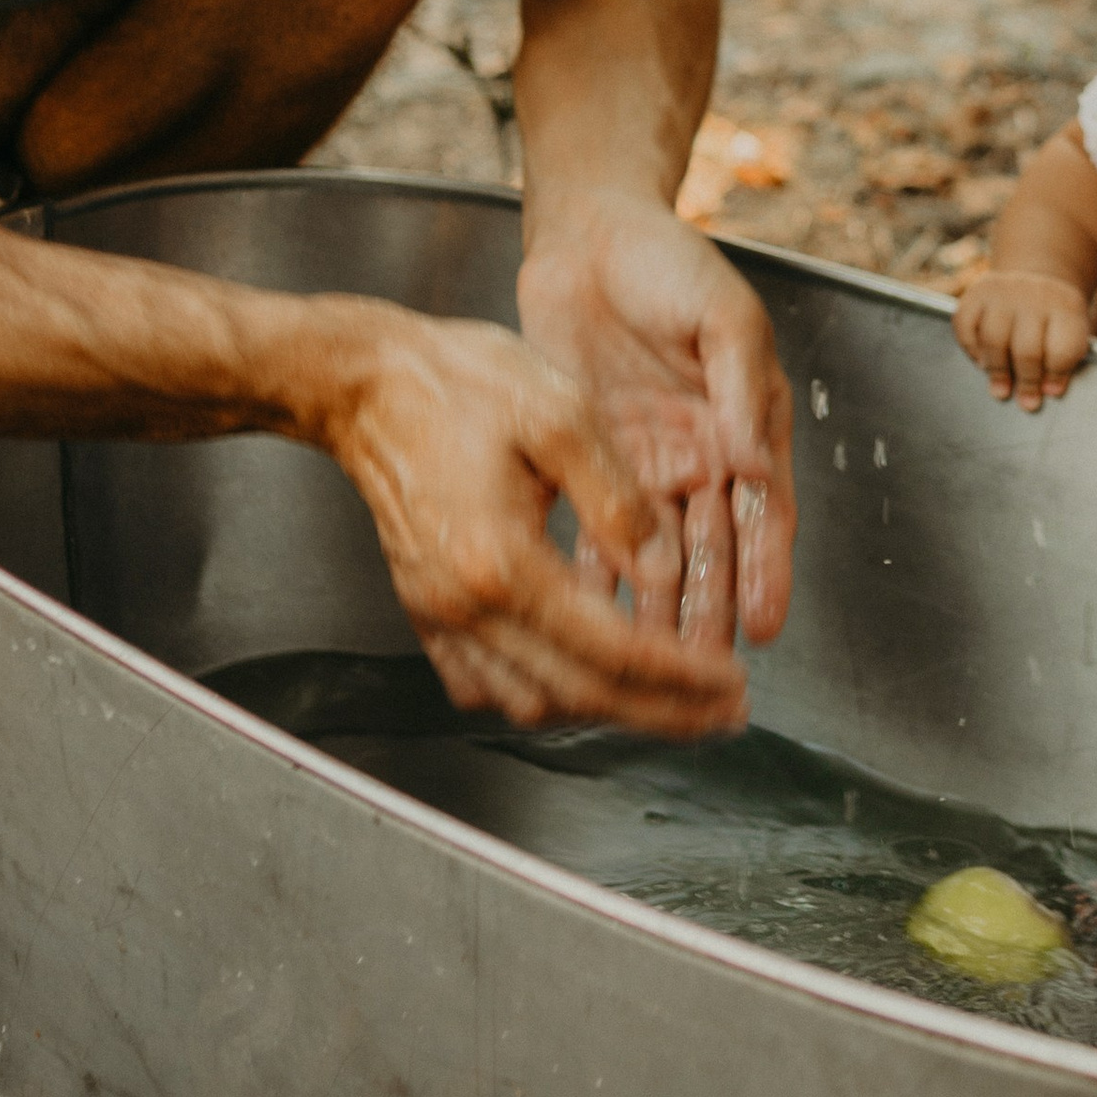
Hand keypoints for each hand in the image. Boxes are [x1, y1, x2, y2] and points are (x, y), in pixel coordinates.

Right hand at [312, 296, 748, 733]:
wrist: (364, 383)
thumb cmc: (457, 383)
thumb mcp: (563, 414)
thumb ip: (618, 499)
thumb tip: (662, 567)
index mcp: (507, 563)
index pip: (613, 653)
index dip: (682, 680)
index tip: (732, 689)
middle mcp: (469, 606)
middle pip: (579, 696)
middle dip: (661, 713)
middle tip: (721, 712)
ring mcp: (441, 614)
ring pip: (531, 702)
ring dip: (604, 710)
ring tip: (667, 698)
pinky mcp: (427, 608)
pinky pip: (485, 684)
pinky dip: (541, 694)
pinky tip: (580, 677)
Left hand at [512, 195, 795, 646]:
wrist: (590, 234)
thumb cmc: (671, 262)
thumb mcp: (724, 314)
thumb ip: (742, 386)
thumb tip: (753, 459)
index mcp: (746, 425)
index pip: (764, 514)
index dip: (767, 572)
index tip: (763, 627)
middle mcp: (701, 455)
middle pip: (710, 548)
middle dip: (709, 612)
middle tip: (701, 674)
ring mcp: (644, 462)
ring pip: (654, 553)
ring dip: (654, 609)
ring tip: (648, 668)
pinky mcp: (589, 458)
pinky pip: (592, 527)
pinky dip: (593, 574)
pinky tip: (586, 620)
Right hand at [953, 268, 1093, 409]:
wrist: (1038, 276)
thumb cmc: (1055, 319)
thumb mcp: (1073, 332)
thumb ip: (1064, 361)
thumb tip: (1049, 391)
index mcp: (1066, 306)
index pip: (1062, 348)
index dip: (1056, 375)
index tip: (1051, 393)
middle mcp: (1034, 294)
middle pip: (1027, 349)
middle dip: (1027, 382)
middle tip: (1027, 403)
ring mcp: (1003, 290)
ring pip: (993, 339)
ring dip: (997, 371)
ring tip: (1001, 390)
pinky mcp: (977, 292)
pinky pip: (965, 326)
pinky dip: (971, 349)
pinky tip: (982, 362)